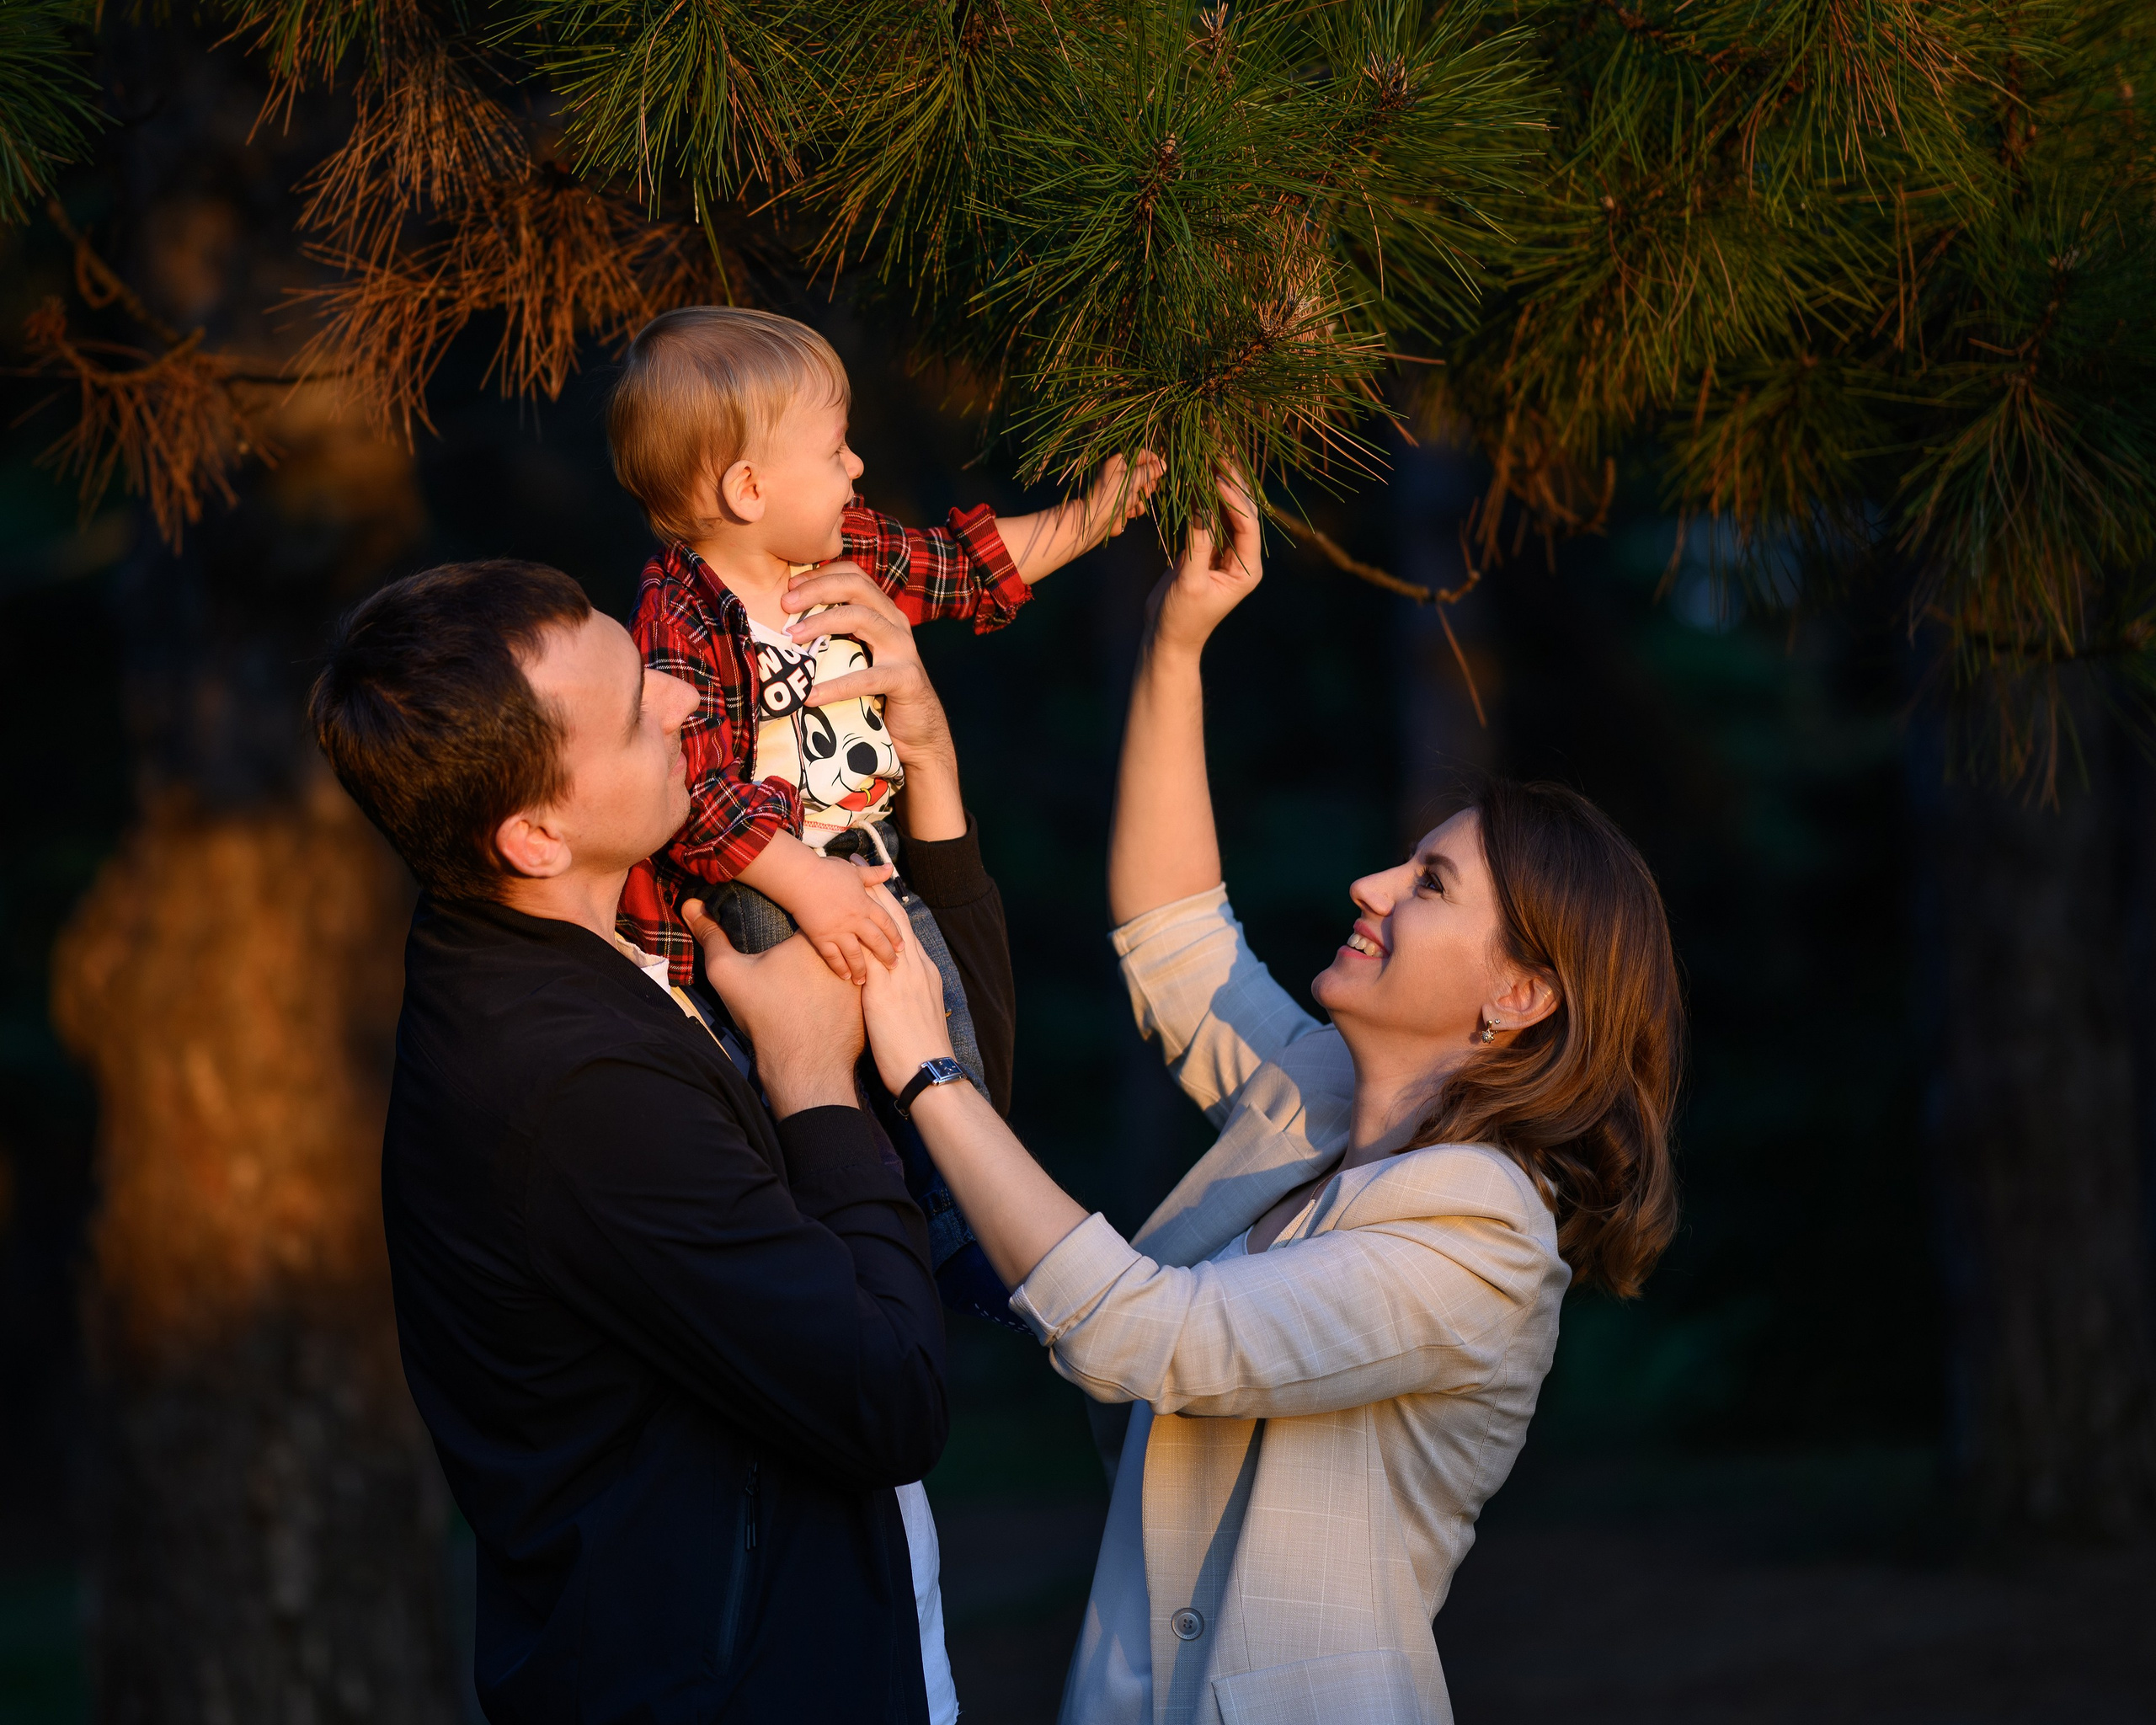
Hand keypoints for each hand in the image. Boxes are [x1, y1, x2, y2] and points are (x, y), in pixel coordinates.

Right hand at [683, 900, 864, 1114]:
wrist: (803, 1066)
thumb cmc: (766, 1016)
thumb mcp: (728, 973)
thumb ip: (710, 936)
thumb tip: (690, 904)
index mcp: (816, 936)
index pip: (809, 908)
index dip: (796, 910)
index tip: (782, 918)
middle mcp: (847, 951)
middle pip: (833, 930)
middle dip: (820, 931)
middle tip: (801, 942)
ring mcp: (864, 975)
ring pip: (851, 955)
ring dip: (840, 955)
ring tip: (815, 966)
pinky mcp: (871, 997)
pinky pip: (862, 980)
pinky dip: (850, 980)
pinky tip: (833, 988)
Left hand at [781, 565, 953, 767]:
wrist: (920, 730)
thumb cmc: (881, 693)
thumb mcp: (859, 655)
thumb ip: (838, 637)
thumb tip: (788, 627)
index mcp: (884, 613)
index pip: (854, 575)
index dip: (821, 574)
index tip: (789, 586)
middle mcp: (896, 623)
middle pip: (857, 587)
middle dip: (817, 590)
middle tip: (785, 604)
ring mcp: (903, 649)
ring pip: (861, 617)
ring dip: (821, 623)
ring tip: (792, 637)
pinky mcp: (906, 679)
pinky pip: (866, 678)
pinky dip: (835, 687)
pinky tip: (811, 696)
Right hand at [789, 852, 904, 983]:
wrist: (801, 878)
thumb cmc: (828, 871)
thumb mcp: (855, 872)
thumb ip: (873, 874)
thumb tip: (890, 868)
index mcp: (866, 904)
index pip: (887, 923)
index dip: (895, 936)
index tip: (901, 947)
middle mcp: (856, 920)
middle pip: (876, 942)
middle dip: (886, 956)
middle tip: (893, 967)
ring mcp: (839, 931)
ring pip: (856, 955)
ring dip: (862, 968)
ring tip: (866, 980)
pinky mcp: (822, 938)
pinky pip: (833, 957)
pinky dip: (840, 968)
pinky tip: (844, 976)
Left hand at [856, 884, 958, 1095]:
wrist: (929, 1071)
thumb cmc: (920, 1053)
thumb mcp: (918, 1017)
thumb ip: (908, 1000)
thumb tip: (898, 997)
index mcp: (923, 973)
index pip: (905, 932)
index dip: (891, 910)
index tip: (880, 890)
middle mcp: (914, 968)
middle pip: (895, 922)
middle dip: (879, 895)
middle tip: (864, 871)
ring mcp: (901, 976)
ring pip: (883, 930)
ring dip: (867, 904)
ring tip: (852, 882)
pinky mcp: (883, 990)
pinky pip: (867, 952)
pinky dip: (855, 932)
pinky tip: (839, 919)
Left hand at [1085, 450, 1165, 542]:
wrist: (1095, 520)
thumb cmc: (1112, 495)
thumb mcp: (1132, 479)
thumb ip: (1148, 471)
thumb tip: (1163, 465)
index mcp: (1119, 463)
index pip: (1140, 455)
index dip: (1151, 460)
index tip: (1161, 467)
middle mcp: (1120, 475)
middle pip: (1144, 473)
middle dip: (1148, 482)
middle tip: (1145, 489)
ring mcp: (1122, 490)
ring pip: (1143, 490)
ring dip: (1142, 497)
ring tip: (1134, 502)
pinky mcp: (1123, 504)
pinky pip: (1137, 504)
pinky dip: (1136, 508)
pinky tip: (1129, 511)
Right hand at [1147, 466, 1261, 656]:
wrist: (1166, 638)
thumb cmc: (1181, 618)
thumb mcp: (1189, 581)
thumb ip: (1197, 544)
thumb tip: (1201, 504)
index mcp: (1247, 570)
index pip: (1247, 526)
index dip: (1234, 499)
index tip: (1217, 477)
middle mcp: (1241, 559)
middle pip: (1241, 514)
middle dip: (1230, 486)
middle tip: (1216, 456)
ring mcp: (1224, 554)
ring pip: (1225, 513)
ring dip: (1216, 489)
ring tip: (1207, 460)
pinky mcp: (1205, 551)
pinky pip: (1208, 520)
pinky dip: (1201, 501)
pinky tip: (1193, 480)